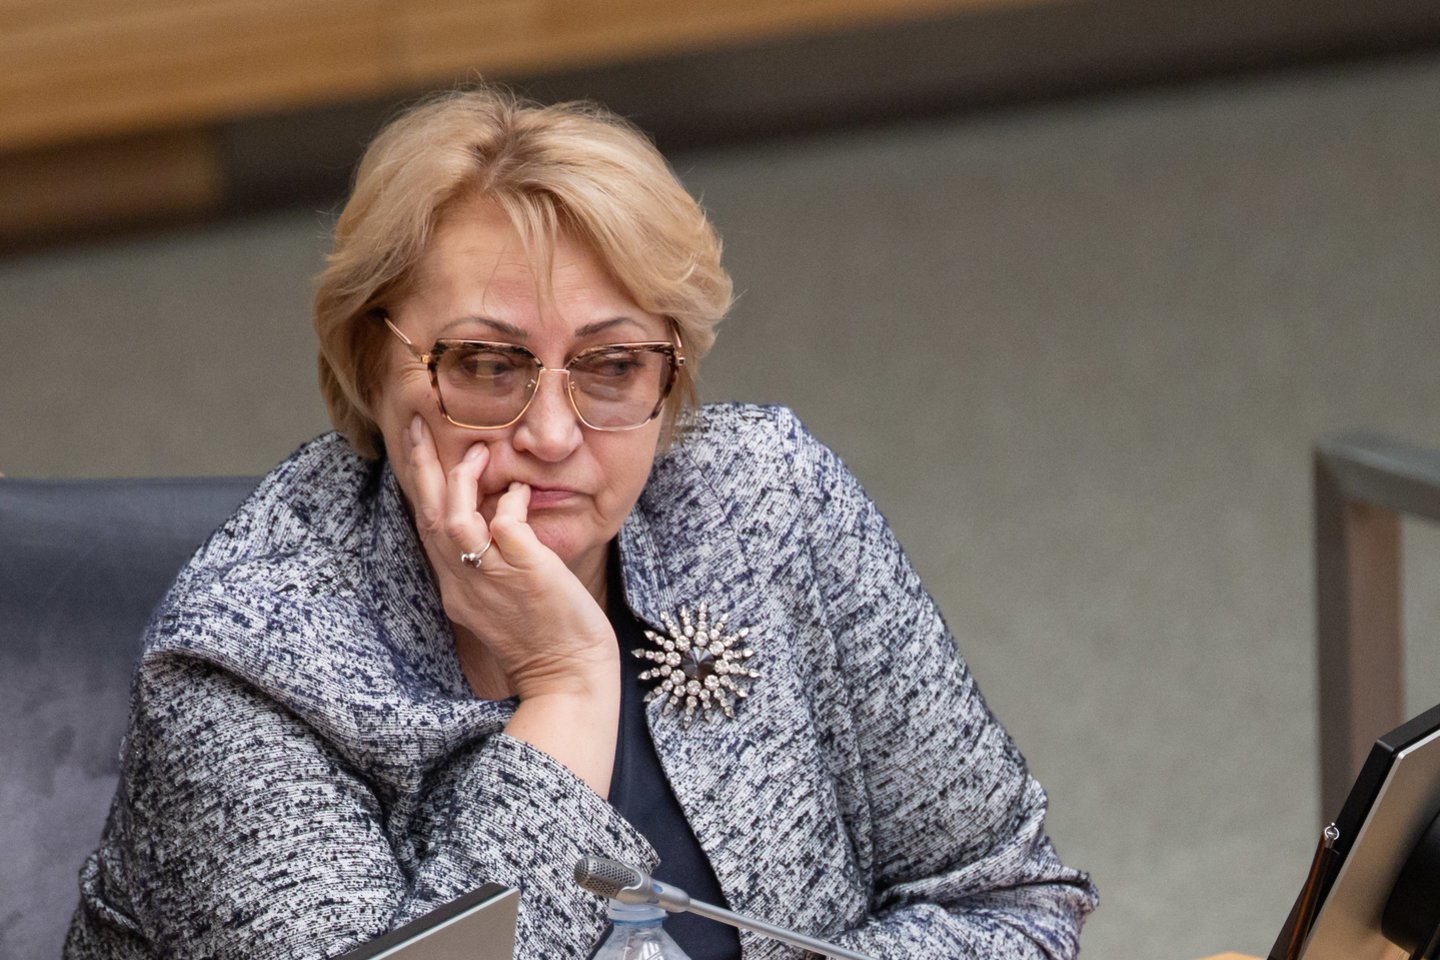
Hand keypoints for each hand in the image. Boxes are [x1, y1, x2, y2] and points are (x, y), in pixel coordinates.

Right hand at [404, 415, 617, 701]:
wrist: (568, 678)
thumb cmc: (544, 640)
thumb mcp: (502, 601)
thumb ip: (491, 564)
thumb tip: (498, 518)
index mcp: (456, 589)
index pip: (426, 528)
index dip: (420, 488)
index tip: (417, 452)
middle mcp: (464, 582)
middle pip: (427, 514)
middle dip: (419, 465)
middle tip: (414, 423)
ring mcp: (491, 577)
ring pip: (454, 517)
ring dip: (461, 478)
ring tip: (477, 450)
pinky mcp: (524, 572)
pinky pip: (505, 523)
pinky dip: (510, 500)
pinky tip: (522, 491)